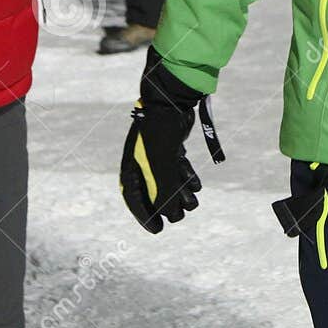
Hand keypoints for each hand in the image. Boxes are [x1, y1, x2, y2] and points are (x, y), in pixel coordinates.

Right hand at [120, 52, 204, 233]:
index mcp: (131, 165)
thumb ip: (166, 190)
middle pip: (152, 190)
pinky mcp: (170, 142)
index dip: (145, 216)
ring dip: (180, 192)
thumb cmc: (161, 129)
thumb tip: (171, 215)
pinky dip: (186, 176)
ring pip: (167, 179)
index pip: (133, 197)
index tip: (158, 230)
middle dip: (167, 205)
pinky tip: (196, 186)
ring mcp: (155, 150)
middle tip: (180, 216)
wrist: (172, 97)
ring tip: (193, 202)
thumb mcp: (163, 163)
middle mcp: (140, 159)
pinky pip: (176, 166)